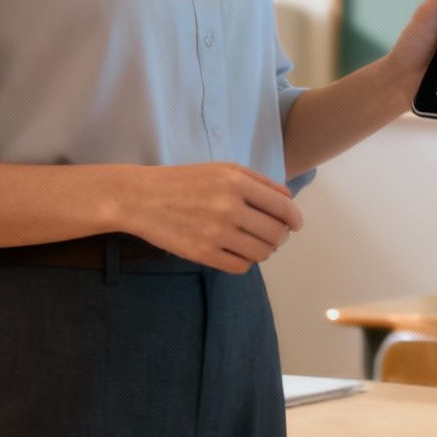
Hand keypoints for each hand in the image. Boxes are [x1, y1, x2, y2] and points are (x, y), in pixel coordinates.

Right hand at [118, 161, 304, 273]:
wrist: (142, 198)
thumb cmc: (186, 181)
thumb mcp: (224, 169)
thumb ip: (259, 182)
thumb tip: (288, 200)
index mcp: (237, 182)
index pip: (283, 207)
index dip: (295, 219)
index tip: (295, 225)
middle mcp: (230, 207)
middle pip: (276, 233)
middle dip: (280, 236)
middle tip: (272, 235)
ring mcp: (216, 233)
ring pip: (261, 253)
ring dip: (264, 250)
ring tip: (253, 243)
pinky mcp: (202, 254)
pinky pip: (241, 266)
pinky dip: (245, 261)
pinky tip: (236, 251)